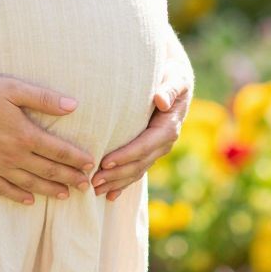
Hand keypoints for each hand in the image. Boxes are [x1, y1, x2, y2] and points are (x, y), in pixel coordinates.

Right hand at [0, 72, 95, 205]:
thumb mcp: (12, 88)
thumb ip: (43, 99)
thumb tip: (73, 105)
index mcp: (24, 134)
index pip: (58, 151)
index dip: (76, 159)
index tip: (90, 165)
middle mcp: (12, 155)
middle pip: (47, 170)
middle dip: (69, 178)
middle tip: (85, 186)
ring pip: (29, 183)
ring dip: (49, 190)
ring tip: (65, 195)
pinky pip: (3, 189)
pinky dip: (18, 196)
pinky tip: (29, 200)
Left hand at [91, 83, 189, 200]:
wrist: (176, 80)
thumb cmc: (173, 75)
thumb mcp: (176, 77)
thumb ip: (170, 88)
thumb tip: (161, 100)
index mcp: (169, 127)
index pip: (145, 146)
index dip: (126, 155)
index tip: (106, 161)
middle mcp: (164, 142)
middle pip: (139, 163)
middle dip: (117, 174)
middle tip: (94, 181)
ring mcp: (157, 149)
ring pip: (136, 171)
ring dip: (117, 182)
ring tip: (95, 190)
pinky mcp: (149, 151)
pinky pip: (136, 170)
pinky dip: (123, 184)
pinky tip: (109, 196)